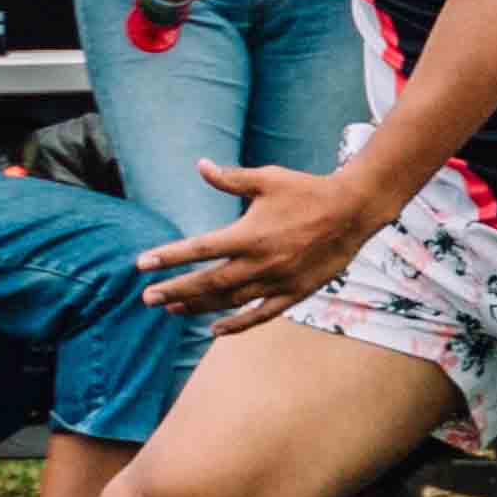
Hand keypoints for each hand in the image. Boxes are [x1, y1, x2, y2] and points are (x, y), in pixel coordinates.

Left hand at [138, 160, 379, 331]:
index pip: (199, 249)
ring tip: (170, 310)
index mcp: (249, 234)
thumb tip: (200, 165)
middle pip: (208, 282)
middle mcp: (260, 262)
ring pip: (229, 301)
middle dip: (175, 291)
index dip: (169, 257)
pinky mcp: (295, 292)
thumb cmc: (307, 190)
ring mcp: (278, 281)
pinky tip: (215, 330)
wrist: (354, 210)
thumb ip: (230, 178)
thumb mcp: (267, 178)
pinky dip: (237, 325)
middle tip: (146, 298)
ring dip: (198, 307)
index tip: (141, 264)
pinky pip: (261, 314)